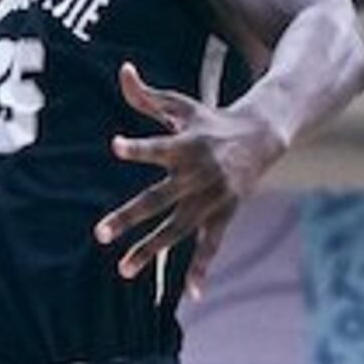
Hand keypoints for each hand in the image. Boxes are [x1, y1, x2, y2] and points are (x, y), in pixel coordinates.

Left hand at [100, 63, 282, 300]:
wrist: (263, 135)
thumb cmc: (211, 119)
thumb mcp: (182, 104)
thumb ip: (147, 94)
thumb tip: (122, 69)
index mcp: (186, 145)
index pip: (157, 147)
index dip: (137, 147)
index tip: (115, 146)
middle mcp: (197, 175)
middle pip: (157, 199)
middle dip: (129, 217)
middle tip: (100, 234)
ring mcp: (211, 199)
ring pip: (176, 229)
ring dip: (150, 250)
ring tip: (123, 271)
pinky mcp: (223, 215)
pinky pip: (211, 246)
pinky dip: (203, 269)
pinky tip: (192, 294)